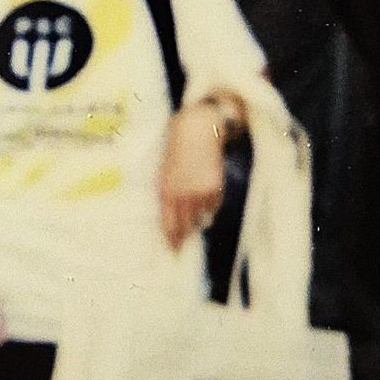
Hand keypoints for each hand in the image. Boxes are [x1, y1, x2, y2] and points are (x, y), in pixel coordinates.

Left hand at [159, 101, 227, 250]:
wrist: (197, 130)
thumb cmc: (176, 149)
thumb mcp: (165, 171)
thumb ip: (167, 193)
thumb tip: (172, 215)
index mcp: (166, 191)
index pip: (169, 223)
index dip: (171, 239)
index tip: (172, 249)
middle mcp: (183, 195)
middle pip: (185, 226)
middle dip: (183, 237)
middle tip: (181, 247)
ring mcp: (200, 192)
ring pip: (201, 217)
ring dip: (198, 220)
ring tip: (195, 220)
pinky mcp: (215, 188)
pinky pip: (213, 206)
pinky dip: (209, 206)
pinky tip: (205, 200)